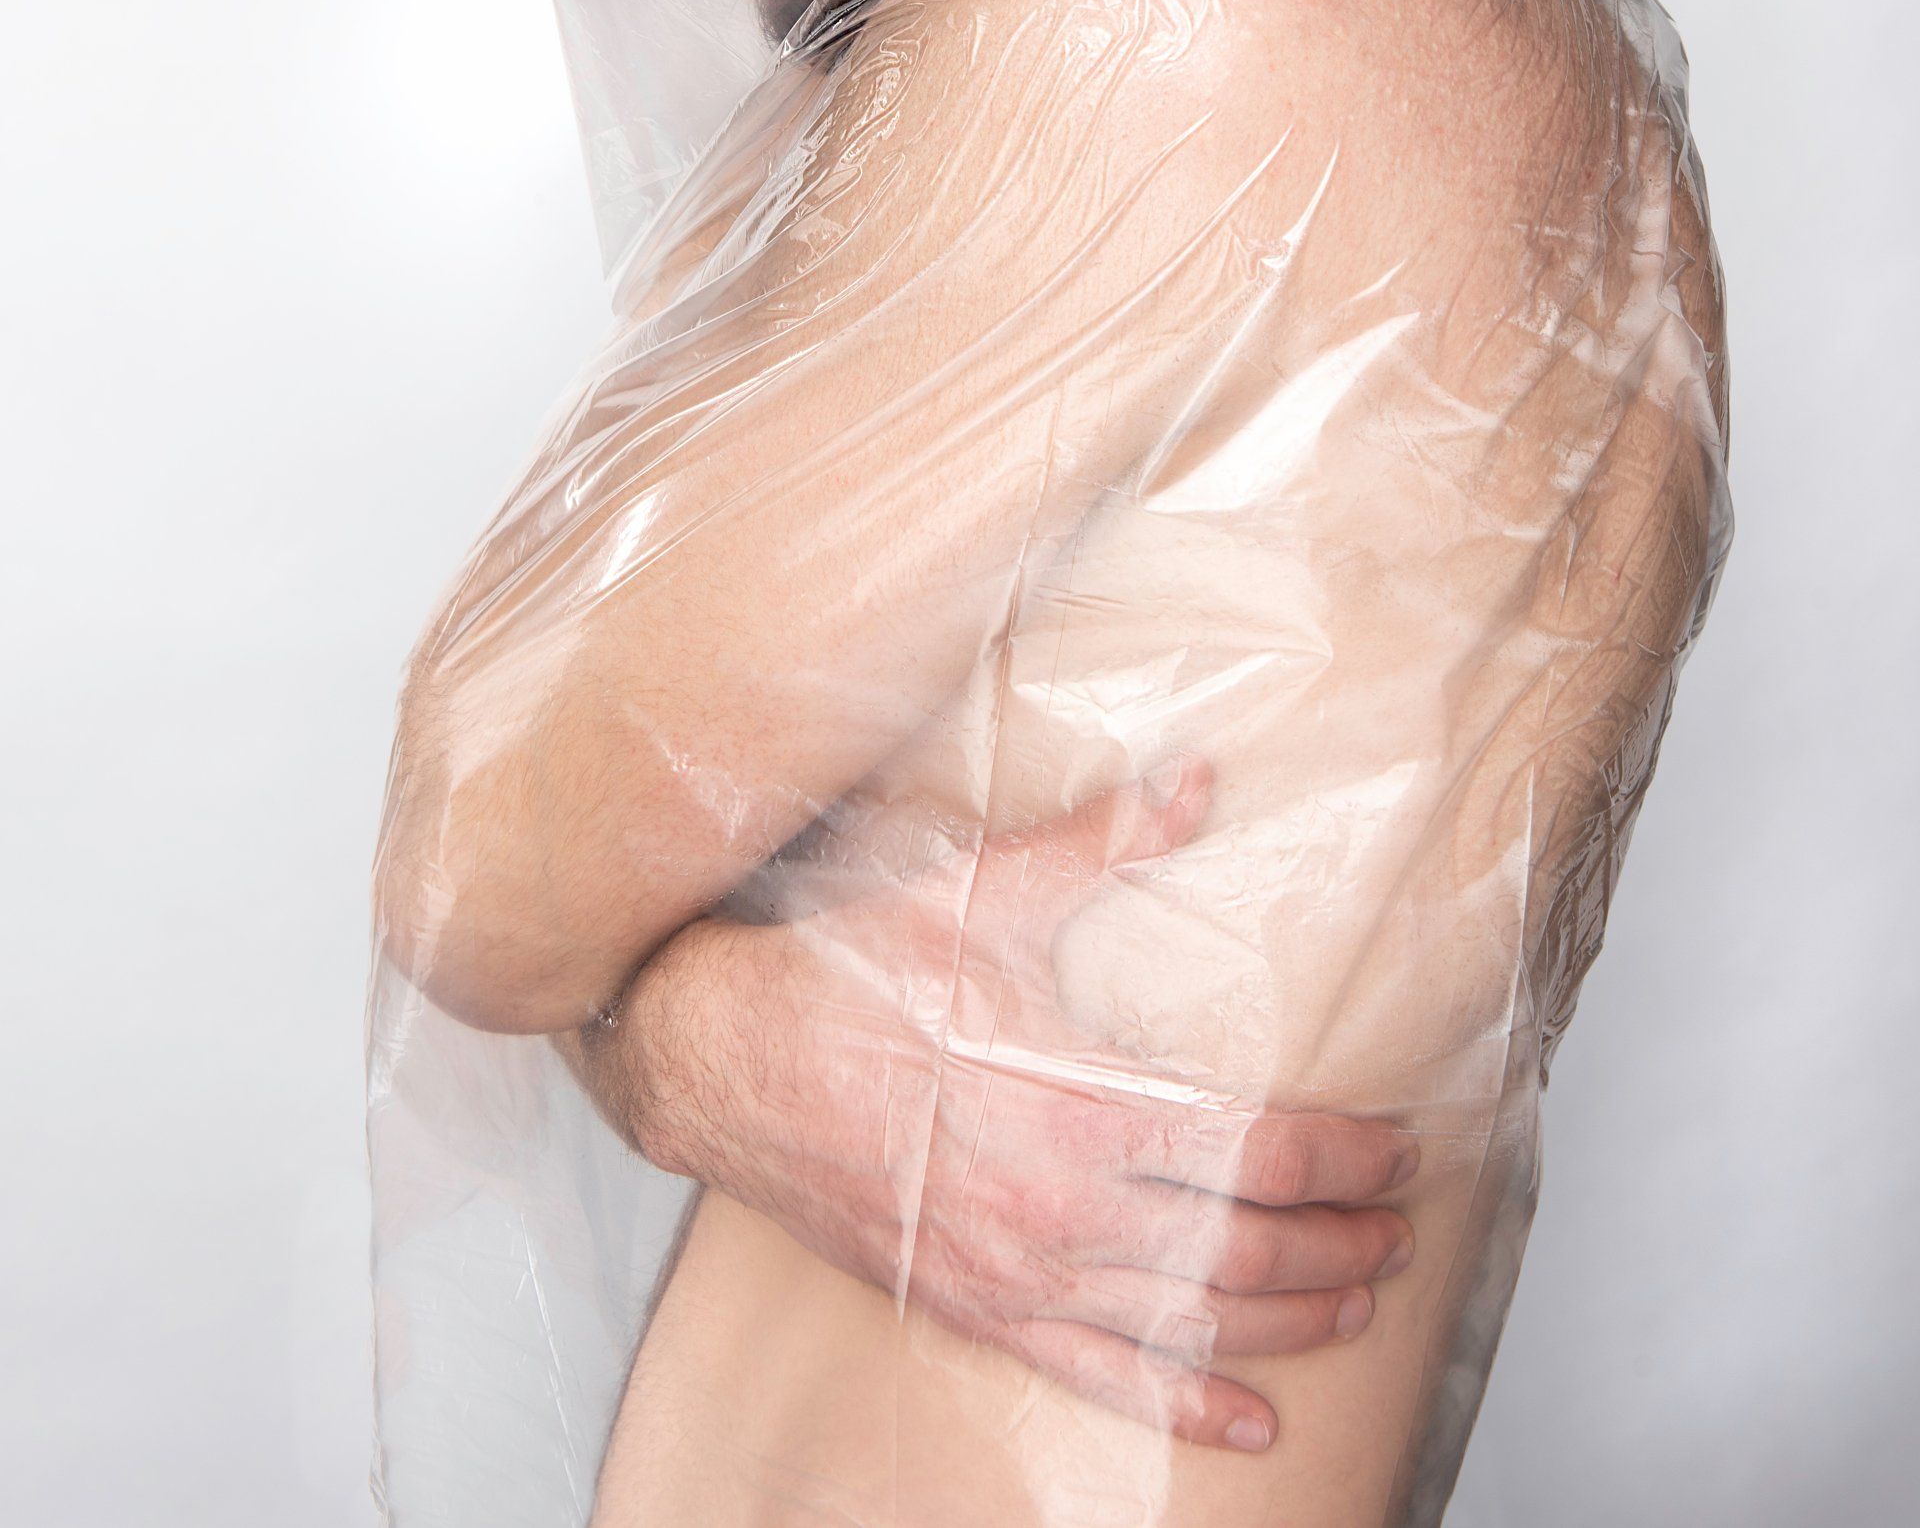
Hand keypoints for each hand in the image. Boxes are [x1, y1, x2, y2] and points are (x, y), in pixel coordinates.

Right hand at [595, 763, 1417, 1452]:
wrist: (725, 1060)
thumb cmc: (852, 975)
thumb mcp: (983, 892)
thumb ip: (1105, 840)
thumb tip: (1200, 781)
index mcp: (1078, 1106)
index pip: (1260, 1152)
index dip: (1347, 1156)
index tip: (1400, 1146)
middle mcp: (1061, 1208)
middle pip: (1247, 1248)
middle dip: (1343, 1242)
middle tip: (1403, 1228)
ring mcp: (1019, 1272)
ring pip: (1191, 1319)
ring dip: (1292, 1316)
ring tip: (1359, 1300)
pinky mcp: (975, 1307)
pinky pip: (1100, 1375)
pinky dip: (1185, 1403)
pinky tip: (1248, 1419)